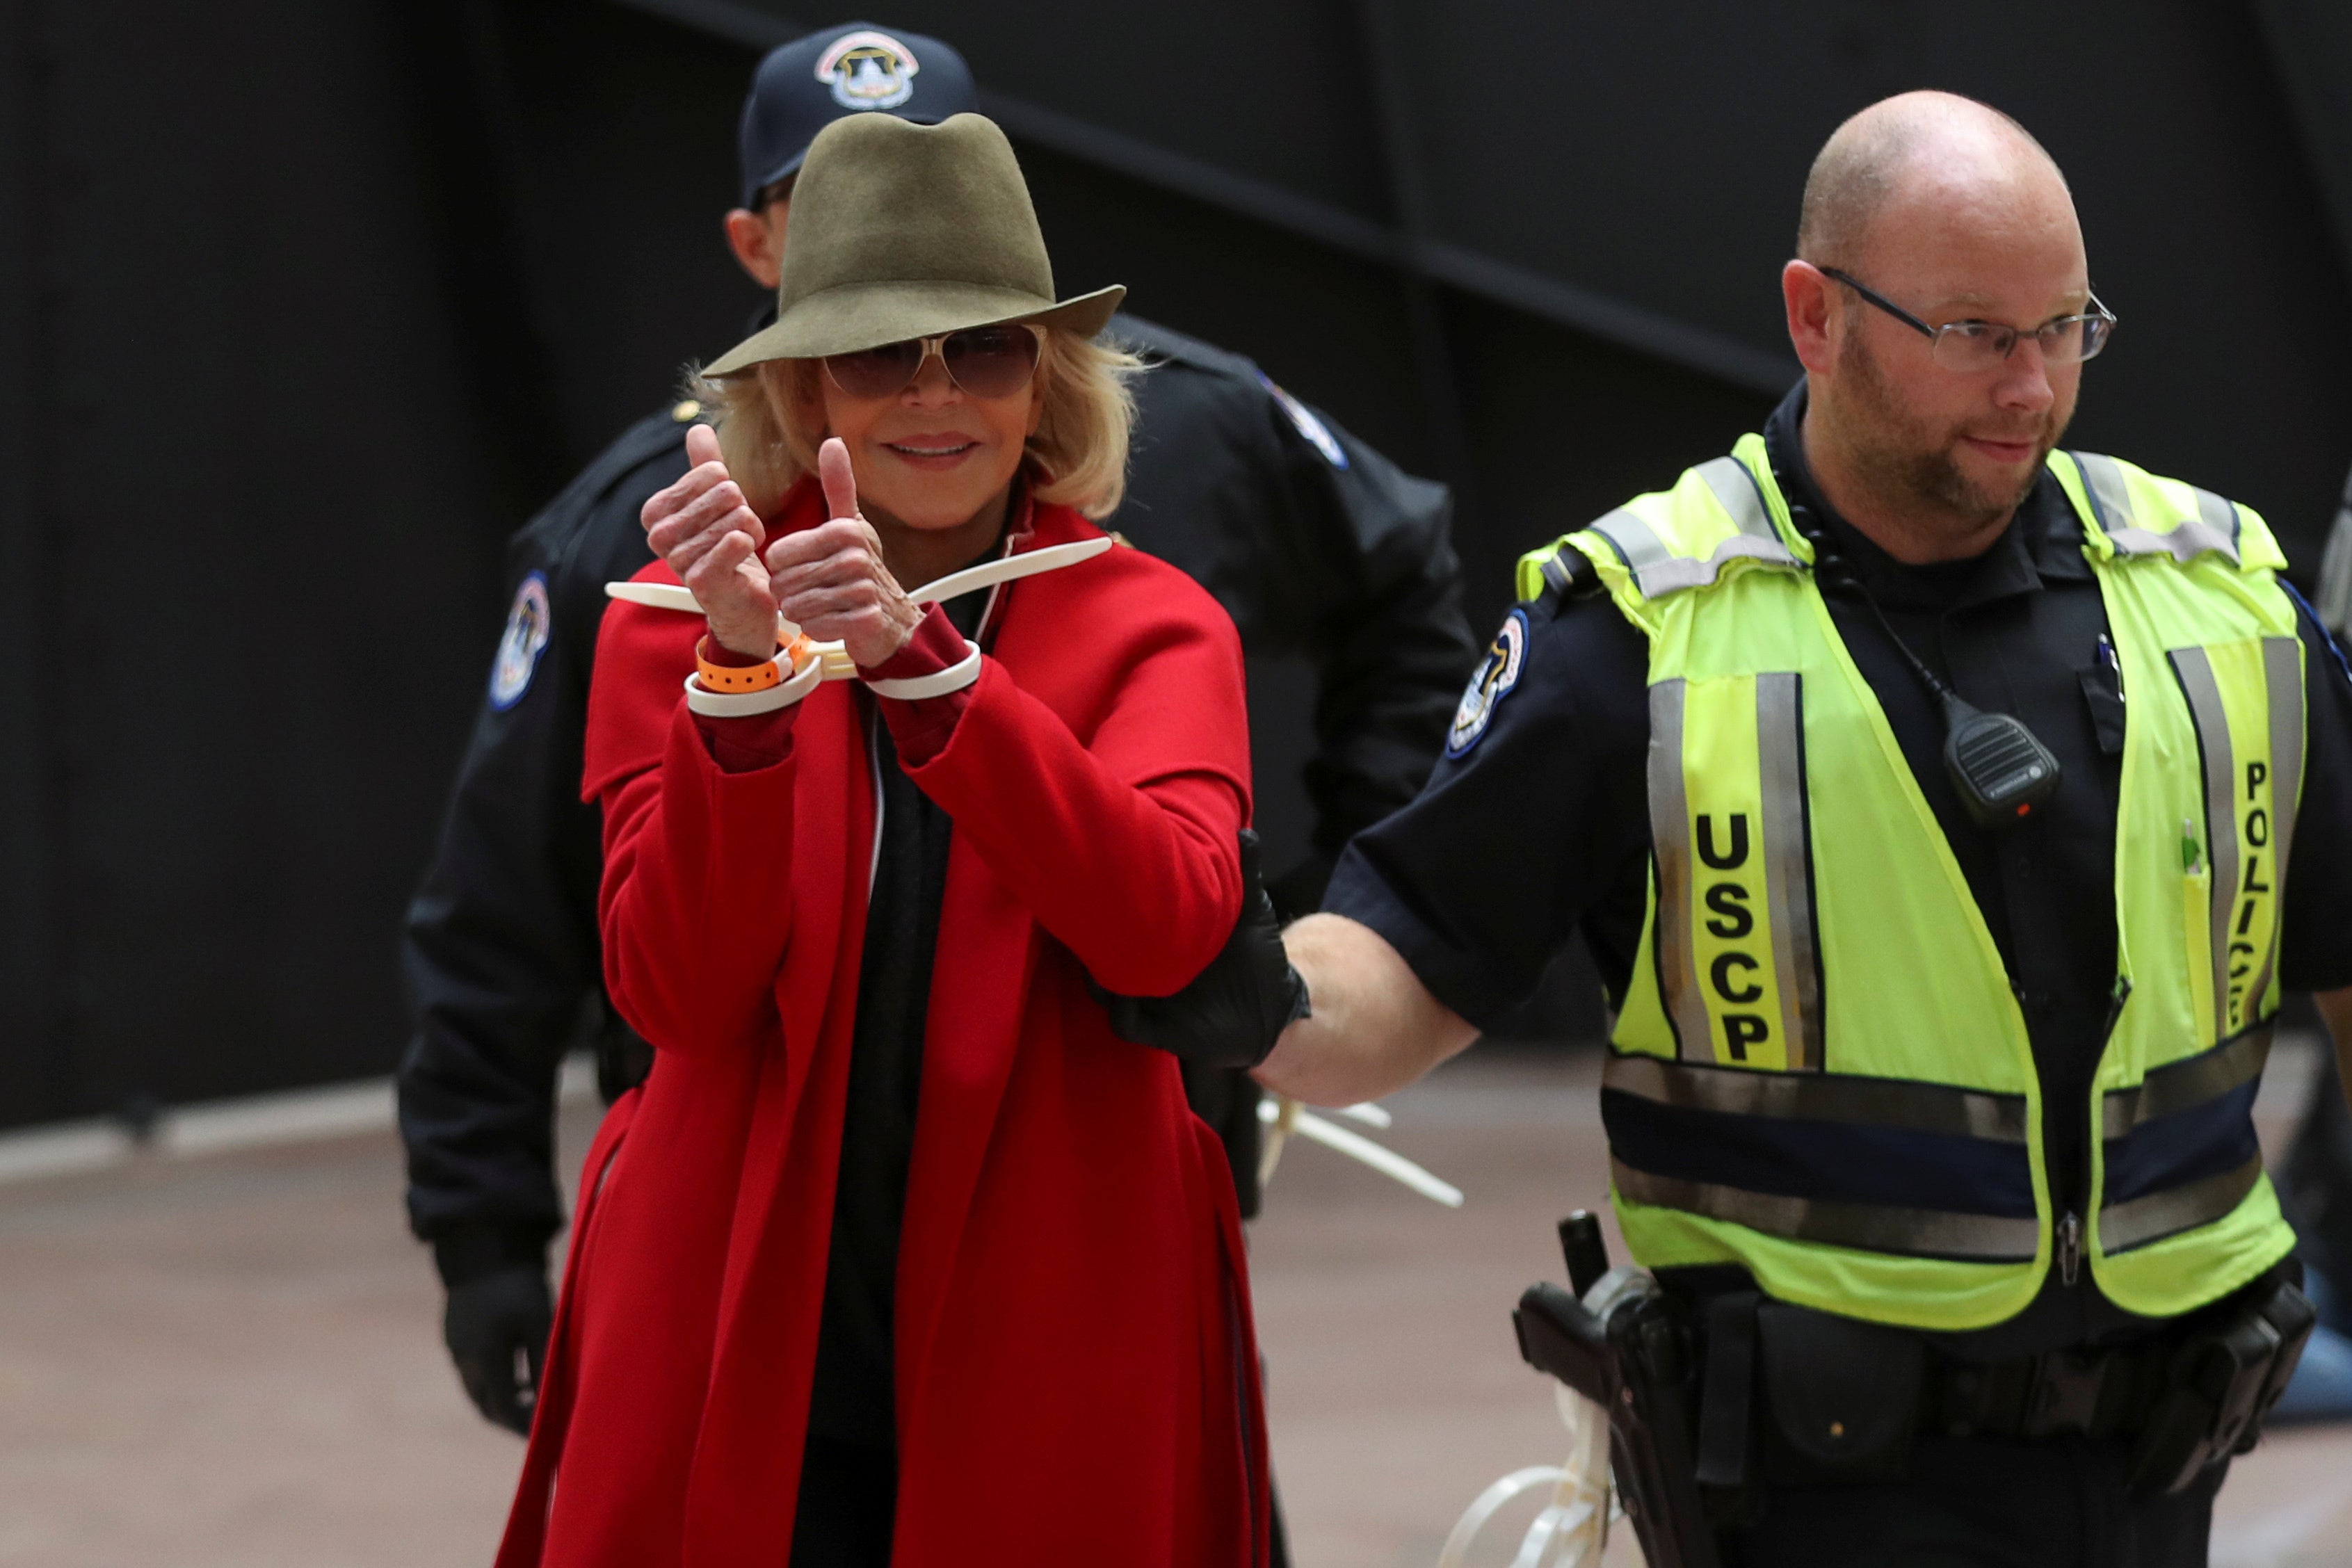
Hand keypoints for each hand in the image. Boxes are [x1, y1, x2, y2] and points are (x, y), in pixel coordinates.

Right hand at [442, 1267, 553, 1435]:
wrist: (484, 1247)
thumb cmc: (520, 1285)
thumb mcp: (540, 1324)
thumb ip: (542, 1366)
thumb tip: (547, 1403)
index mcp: (487, 1359)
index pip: (504, 1410)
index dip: (523, 1427)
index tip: (543, 1435)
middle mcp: (466, 1359)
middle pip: (486, 1405)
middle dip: (510, 1419)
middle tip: (535, 1424)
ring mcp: (456, 1346)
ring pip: (476, 1389)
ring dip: (498, 1400)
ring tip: (526, 1398)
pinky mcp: (453, 1334)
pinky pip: (470, 1370)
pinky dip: (490, 1380)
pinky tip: (512, 1371)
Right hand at [642, 423, 775, 657]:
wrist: (739, 600)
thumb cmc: (726, 549)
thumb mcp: (716, 503)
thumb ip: (705, 466)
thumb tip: (697, 428)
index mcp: (656, 510)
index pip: (710, 472)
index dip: (730, 489)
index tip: (724, 514)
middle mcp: (659, 534)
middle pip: (725, 493)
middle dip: (743, 511)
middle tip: (737, 533)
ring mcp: (677, 559)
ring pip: (736, 518)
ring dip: (751, 531)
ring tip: (742, 548)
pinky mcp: (701, 580)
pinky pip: (735, 542)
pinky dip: (749, 544)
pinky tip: (745, 557)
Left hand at [763, 438, 921, 668]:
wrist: (893, 616)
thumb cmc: (862, 567)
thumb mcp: (850, 524)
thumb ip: (838, 485)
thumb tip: (833, 441)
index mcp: (844, 531)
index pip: (777, 555)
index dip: (782, 567)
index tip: (805, 567)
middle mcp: (855, 558)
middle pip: (784, 583)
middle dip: (790, 592)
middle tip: (812, 590)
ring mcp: (862, 591)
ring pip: (797, 607)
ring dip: (802, 611)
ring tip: (822, 604)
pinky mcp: (865, 621)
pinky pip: (815, 627)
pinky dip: (818, 628)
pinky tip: (833, 620)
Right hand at [1094, 831, 1310, 1067]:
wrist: (1277, 1008)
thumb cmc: (1259, 955)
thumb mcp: (1251, 910)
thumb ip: (1245, 873)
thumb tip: (1246, 833)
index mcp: (1161, 937)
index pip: (1117, 920)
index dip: (1103, 903)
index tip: (1096, 876)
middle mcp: (1146, 968)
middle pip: (1099, 953)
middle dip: (1092, 935)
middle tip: (1087, 909)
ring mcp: (1148, 1000)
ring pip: (1103, 988)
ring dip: (1100, 971)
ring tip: (1102, 947)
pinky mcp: (1157, 1031)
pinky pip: (1123, 1022)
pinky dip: (1119, 1007)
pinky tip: (1123, 987)